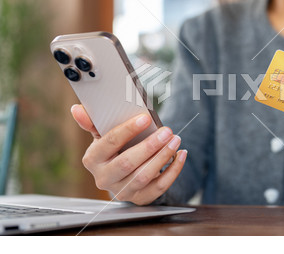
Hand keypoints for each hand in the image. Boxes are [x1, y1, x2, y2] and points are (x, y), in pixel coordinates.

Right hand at [71, 104, 186, 204]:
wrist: (124, 174)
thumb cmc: (115, 148)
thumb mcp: (103, 134)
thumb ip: (92, 122)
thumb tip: (77, 109)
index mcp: (92, 159)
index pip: (109, 143)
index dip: (128, 130)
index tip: (146, 119)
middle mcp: (104, 178)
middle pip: (128, 162)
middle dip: (150, 146)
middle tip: (167, 131)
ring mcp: (122, 191)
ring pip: (144, 175)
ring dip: (163, 157)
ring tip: (175, 140)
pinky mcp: (140, 198)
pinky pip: (159, 187)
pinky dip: (173, 170)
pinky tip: (181, 155)